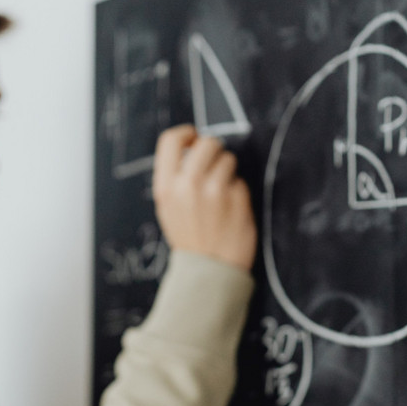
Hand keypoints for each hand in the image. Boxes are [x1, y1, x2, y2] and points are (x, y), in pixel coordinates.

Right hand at [152, 125, 256, 271]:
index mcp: (166, 187)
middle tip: (215, 166)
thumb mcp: (169, 208)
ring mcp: (214, 190)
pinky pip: (240, 181)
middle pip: (206, 143)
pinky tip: (231, 210)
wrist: (210, 270)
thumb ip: (175, 179)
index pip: (171, 140)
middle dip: (214, 151)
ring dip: (228, 172)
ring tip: (221, 195)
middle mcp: (188, 185)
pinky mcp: (237, 198)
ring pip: (228, 159)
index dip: (186, 134)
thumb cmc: (190, 239)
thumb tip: (190, 148)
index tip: (194, 138)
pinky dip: (238, 192)